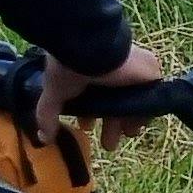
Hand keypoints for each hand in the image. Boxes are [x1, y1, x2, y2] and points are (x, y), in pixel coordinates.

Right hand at [38, 41, 165, 146]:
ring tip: (124, 136)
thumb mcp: (55, 92)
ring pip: (132, 101)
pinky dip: (144, 110)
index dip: (92, 115)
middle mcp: (112, 71)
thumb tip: (42, 137)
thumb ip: (48, 114)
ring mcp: (131, 70)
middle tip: (108, 144)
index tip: (86, 128)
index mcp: (91, 72)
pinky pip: (150, 96)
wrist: (91, 47)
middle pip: (116, 103)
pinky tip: (138, 124)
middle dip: (111, 125)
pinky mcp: (148, 71)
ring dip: (128, 121)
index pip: (95, 98)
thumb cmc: (71, 66)